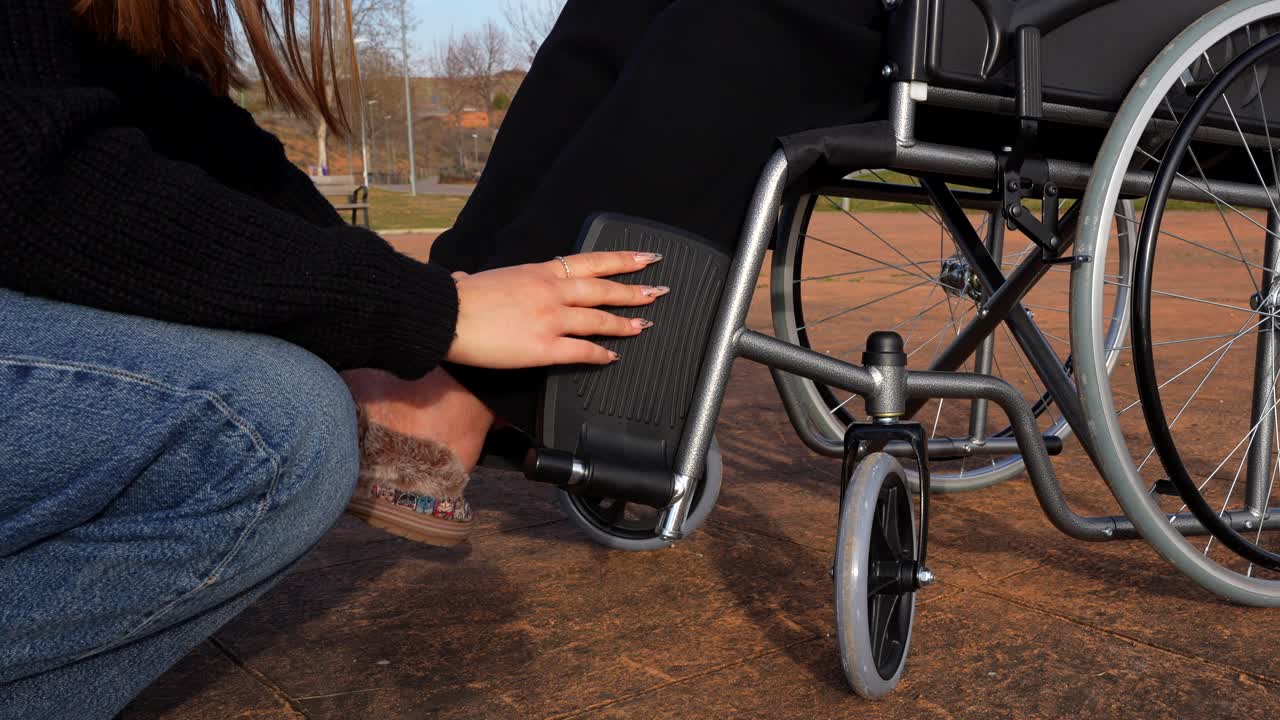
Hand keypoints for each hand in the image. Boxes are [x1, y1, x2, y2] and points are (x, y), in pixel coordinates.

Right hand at [445, 251, 666, 367]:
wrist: (448, 316)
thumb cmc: (459, 299)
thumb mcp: (478, 278)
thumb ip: (482, 279)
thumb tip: (464, 278)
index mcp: (539, 271)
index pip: (590, 262)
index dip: (622, 260)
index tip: (645, 258)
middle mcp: (552, 291)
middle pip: (603, 289)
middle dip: (634, 291)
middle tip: (658, 291)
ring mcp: (552, 319)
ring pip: (599, 320)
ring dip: (625, 323)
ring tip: (644, 325)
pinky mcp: (546, 347)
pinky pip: (583, 352)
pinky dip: (601, 354)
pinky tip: (613, 357)